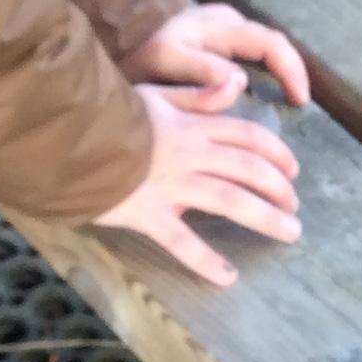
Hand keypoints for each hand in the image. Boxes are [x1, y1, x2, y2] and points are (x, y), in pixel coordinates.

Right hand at [96, 85, 300, 285]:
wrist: (67, 135)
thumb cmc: (108, 113)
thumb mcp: (155, 93)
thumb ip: (196, 95)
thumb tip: (235, 84)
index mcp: (193, 126)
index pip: (248, 136)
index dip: (277, 153)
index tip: (293, 170)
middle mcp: (191, 155)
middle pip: (249, 170)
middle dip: (280, 189)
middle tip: (294, 207)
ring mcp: (172, 186)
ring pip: (230, 201)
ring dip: (265, 218)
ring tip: (289, 233)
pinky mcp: (148, 214)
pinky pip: (182, 242)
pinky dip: (206, 261)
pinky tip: (227, 277)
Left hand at [119, 2, 312, 115]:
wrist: (116, 47)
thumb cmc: (141, 58)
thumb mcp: (165, 64)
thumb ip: (200, 72)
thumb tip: (240, 81)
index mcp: (215, 26)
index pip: (268, 42)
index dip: (290, 70)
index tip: (299, 100)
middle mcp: (224, 20)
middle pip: (272, 42)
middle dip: (291, 70)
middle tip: (299, 102)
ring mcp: (222, 26)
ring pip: (263, 45)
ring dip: (280, 69)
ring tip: (290, 99)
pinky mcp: (217, 37)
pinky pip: (251, 50)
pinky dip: (266, 69)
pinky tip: (268, 92)